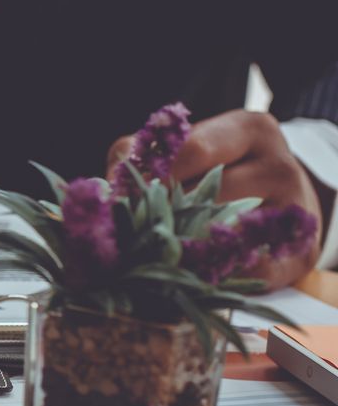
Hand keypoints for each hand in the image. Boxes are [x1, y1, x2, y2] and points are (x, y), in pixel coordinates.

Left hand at [109, 110, 324, 291]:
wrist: (282, 201)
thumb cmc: (217, 171)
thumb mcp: (185, 149)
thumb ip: (140, 158)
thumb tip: (104, 189)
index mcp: (250, 130)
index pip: (194, 149)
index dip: (152, 174)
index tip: (117, 197)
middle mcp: (279, 164)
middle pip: (210, 194)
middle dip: (163, 215)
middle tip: (128, 234)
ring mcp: (296, 210)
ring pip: (228, 234)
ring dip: (185, 249)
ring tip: (151, 255)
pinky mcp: (301, 253)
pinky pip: (249, 272)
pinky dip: (215, 276)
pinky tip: (188, 275)